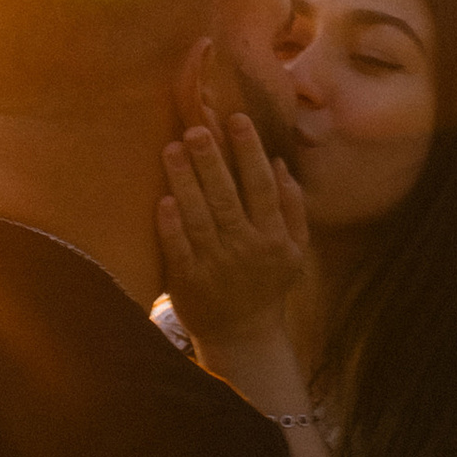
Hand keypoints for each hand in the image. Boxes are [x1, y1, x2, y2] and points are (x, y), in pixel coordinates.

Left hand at [158, 115, 310, 368]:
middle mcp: (246, 248)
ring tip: (172, 149)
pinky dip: (170, 225)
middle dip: (211, 160)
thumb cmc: (268, 285)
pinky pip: (178, 248)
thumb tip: (280, 164)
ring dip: (184, 181)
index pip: (261, 186)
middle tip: (196, 128)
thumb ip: (292, 208)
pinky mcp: (187, 281)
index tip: (237, 120)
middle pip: (226, 197)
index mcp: (273, 236)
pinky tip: (162, 199)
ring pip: (199, 217)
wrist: (243, 337)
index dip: (249, 152)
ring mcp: (215, 265)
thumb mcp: (295, 250)